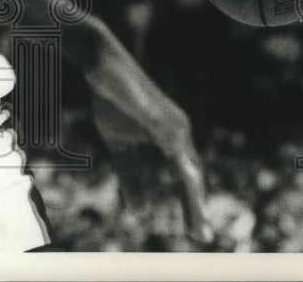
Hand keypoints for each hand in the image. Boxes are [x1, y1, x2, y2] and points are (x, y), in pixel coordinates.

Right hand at [91, 93, 212, 244]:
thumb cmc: (111, 100)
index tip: (196, 231)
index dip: (189, 204)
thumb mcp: (119, 145)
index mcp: (171, 137)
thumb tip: (138, 213)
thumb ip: (130, 177)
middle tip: (201, 237)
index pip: (183, 177)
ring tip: (196, 225)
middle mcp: (178, 131)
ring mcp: (171, 124)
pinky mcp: (158, 117)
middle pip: (190, 176)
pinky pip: (172, 149)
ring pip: (186, 168)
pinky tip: (187, 188)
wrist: (101, 64)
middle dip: (195, 208)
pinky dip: (180, 171)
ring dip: (191, 199)